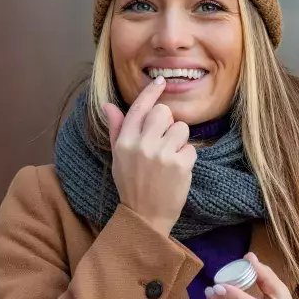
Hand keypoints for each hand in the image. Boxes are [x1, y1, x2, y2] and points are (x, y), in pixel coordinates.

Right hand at [103, 77, 196, 237]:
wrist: (145, 216)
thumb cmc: (131, 184)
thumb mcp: (118, 156)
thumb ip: (116, 129)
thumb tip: (107, 105)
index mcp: (124, 141)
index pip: (140, 107)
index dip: (151, 92)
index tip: (161, 81)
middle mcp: (141, 145)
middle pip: (164, 112)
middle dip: (167, 123)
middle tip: (163, 142)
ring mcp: (161, 155)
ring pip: (181, 128)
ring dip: (179, 141)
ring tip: (169, 159)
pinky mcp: (180, 165)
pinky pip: (191, 148)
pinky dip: (187, 158)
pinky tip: (177, 171)